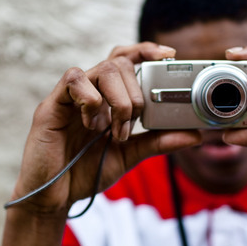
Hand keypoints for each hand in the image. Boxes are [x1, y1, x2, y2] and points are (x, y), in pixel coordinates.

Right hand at [10, 42, 200, 214]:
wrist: (56, 196)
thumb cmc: (87, 171)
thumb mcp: (130, 154)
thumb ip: (159, 141)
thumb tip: (195, 134)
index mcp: (107, 97)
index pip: (126, 59)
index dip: (146, 50)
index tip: (170, 54)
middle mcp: (90, 90)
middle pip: (119, 63)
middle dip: (135, 94)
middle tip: (131, 126)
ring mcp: (70, 96)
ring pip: (102, 69)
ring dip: (118, 101)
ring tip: (114, 131)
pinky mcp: (51, 104)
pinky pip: (74, 80)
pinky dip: (91, 100)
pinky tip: (90, 124)